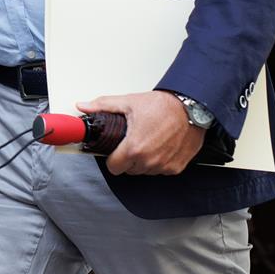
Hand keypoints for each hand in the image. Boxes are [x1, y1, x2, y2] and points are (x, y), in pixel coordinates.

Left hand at [74, 90, 205, 176]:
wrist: (191, 107)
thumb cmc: (162, 105)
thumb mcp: (129, 102)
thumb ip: (103, 106)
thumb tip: (83, 106)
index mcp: (134, 148)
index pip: (114, 167)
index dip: (112, 158)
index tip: (116, 150)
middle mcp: (149, 161)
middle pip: (129, 169)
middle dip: (128, 158)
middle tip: (133, 141)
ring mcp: (164, 166)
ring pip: (145, 171)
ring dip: (143, 161)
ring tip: (148, 141)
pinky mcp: (176, 167)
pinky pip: (161, 171)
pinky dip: (159, 162)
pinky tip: (160, 146)